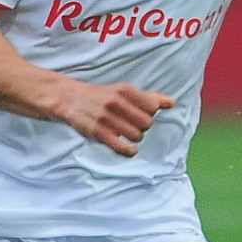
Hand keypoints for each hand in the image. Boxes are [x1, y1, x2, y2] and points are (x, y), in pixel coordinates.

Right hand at [50, 79, 175, 155]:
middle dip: (144, 126)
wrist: (70, 98)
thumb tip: (172, 103)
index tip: (141, 113)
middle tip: (134, 124)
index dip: (150, 113)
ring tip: (128, 133)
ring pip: (137, 135)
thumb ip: (149, 97)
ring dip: (136, 137)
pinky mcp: (97, 132)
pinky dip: (130, 151)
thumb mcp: (124, 90)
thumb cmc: (102, 96)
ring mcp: (106, 118)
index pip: (153, 107)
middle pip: (147, 123)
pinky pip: (121, 147)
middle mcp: (116, 102)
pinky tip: (130, 150)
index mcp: (124, 90)